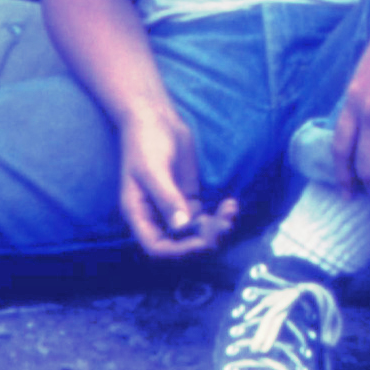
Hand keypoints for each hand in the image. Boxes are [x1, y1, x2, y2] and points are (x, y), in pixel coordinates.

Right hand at [118, 109, 236, 258]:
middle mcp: (155, 216)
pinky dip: (219, 216)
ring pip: (196, 233)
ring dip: (215, 228)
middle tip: (224, 226)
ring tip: (231, 212)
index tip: (203, 242)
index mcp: (138, 213)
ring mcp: (173, 208)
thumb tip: (181, 227)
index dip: (179, 251)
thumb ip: (166, 198)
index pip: (157, 247)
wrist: (154, 117)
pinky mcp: (188, 198)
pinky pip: (205, 218)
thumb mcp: (153, 169)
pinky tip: (231, 204)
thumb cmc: (145, 141)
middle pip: (179, 244)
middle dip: (203, 240)